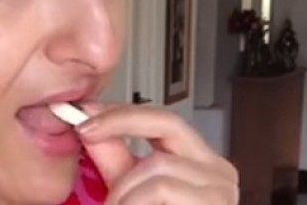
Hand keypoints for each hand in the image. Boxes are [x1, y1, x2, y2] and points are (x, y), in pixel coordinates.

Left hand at [78, 105, 238, 204]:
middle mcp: (218, 171)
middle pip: (167, 122)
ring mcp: (221, 191)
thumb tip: (89, 124)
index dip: (122, 111)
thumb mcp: (130, 194)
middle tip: (85, 131)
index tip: (86, 111)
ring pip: (157, 165)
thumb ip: (114, 159)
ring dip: (122, 188)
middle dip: (120, 122)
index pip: (162, 119)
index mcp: (200, 163)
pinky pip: (161, 189)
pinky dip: (133, 201)